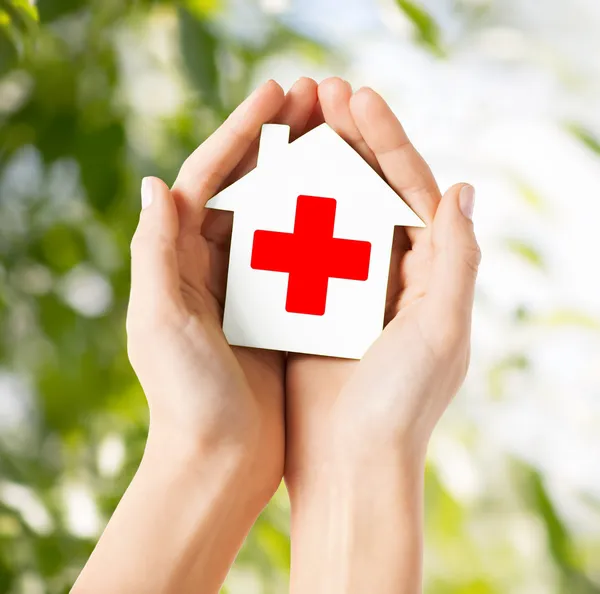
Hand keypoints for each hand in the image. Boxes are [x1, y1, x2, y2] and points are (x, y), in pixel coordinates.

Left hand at [127, 78, 317, 499]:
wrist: (220, 461)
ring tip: (338, 133)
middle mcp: (211, 265)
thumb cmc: (187, 399)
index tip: (277, 93)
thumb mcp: (160, 324)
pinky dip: (324, 223)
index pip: (208, 178)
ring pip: (279, 213)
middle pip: (246, 185)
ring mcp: (248, 285)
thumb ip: (154, 254)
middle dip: (278, 138)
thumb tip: (155, 184)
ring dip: (306, 171)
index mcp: (180, 261)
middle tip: (316, 96)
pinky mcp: (277, 310)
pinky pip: (303, 253)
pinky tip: (353, 199)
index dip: (241, 131)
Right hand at [286, 78, 479, 472]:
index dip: (387, 140)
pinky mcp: (312, 306)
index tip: (355, 98)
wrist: (350, 464)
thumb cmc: (400, 405)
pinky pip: (298, 248)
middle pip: (371, 191)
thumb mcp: (442, 329)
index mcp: (430, 273)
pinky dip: (286, 213)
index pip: (412, 189)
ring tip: (292, 123)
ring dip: (314, 166)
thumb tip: (463, 189)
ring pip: (331, 211)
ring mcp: (349, 287)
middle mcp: (393, 274)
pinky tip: (266, 183)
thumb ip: (458, 259)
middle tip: (318, 92)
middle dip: (349, 139)